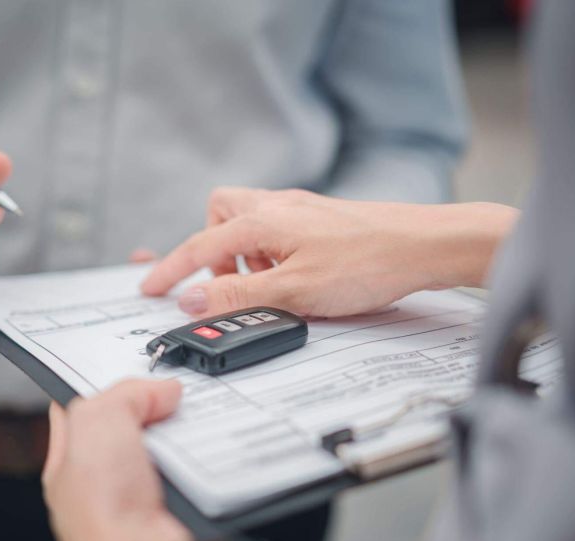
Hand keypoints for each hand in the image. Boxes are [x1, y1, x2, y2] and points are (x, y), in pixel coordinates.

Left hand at [43, 379, 191, 540]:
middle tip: (167, 395)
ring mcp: (143, 498)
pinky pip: (197, 468)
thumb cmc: (103, 507)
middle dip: (150, 408)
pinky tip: (206, 452)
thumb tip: (165, 392)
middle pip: (131, 426)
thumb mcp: (98, 420)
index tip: (127, 369)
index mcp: (70, 463)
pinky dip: (206, 456)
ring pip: (168, 447)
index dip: (102, 385)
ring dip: (182, 433)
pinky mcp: (179, 506)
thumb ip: (126, 393)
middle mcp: (104, 484)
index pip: (81, 411)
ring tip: (191, 422)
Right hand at [142, 187, 516, 317]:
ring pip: (250, 225)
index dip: (171, 270)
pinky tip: (299, 281)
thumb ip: (237, 297)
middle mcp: (277, 207)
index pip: (200, 247)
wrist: (424, 245)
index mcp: (261, 220)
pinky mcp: (319, 221)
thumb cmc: (366, 264)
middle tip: (231, 285)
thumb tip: (191, 299)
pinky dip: (274, 257)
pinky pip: (278, 234)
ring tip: (274, 290)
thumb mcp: (293, 292)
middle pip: (220, 215)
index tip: (150, 288)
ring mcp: (300, 211)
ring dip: (248, 258)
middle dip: (213, 250)